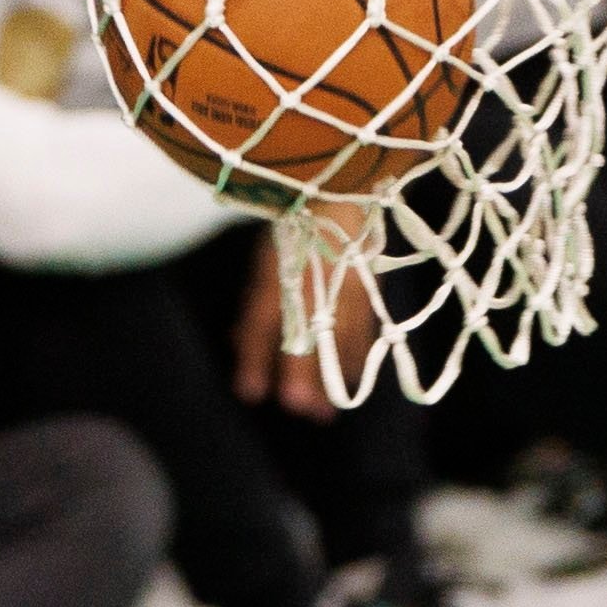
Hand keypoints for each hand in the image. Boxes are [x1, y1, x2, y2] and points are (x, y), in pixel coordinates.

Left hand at [232, 229, 372, 420]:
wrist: (341, 194)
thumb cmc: (295, 228)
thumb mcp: (266, 263)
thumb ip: (256, 307)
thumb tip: (237, 343)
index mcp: (282, 272)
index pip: (263, 320)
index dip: (255, 357)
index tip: (251, 393)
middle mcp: (314, 282)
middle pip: (308, 335)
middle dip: (302, 375)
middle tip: (298, 409)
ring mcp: (346, 285)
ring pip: (338, 338)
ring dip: (332, 377)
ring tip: (325, 413)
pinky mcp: (368, 289)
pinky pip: (362, 331)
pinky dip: (354, 358)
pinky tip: (348, 379)